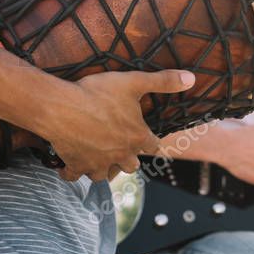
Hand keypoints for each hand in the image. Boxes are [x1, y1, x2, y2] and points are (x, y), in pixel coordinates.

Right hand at [44, 69, 194, 181]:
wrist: (62, 106)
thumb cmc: (98, 93)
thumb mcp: (134, 82)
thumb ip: (163, 81)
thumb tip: (191, 78)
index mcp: (137, 137)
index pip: (153, 146)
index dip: (150, 141)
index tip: (146, 138)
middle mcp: (121, 155)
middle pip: (131, 166)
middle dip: (128, 159)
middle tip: (121, 149)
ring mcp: (98, 163)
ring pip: (105, 175)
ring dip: (104, 169)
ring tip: (99, 159)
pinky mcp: (76, 165)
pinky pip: (75, 176)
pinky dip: (73, 172)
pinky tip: (69, 165)